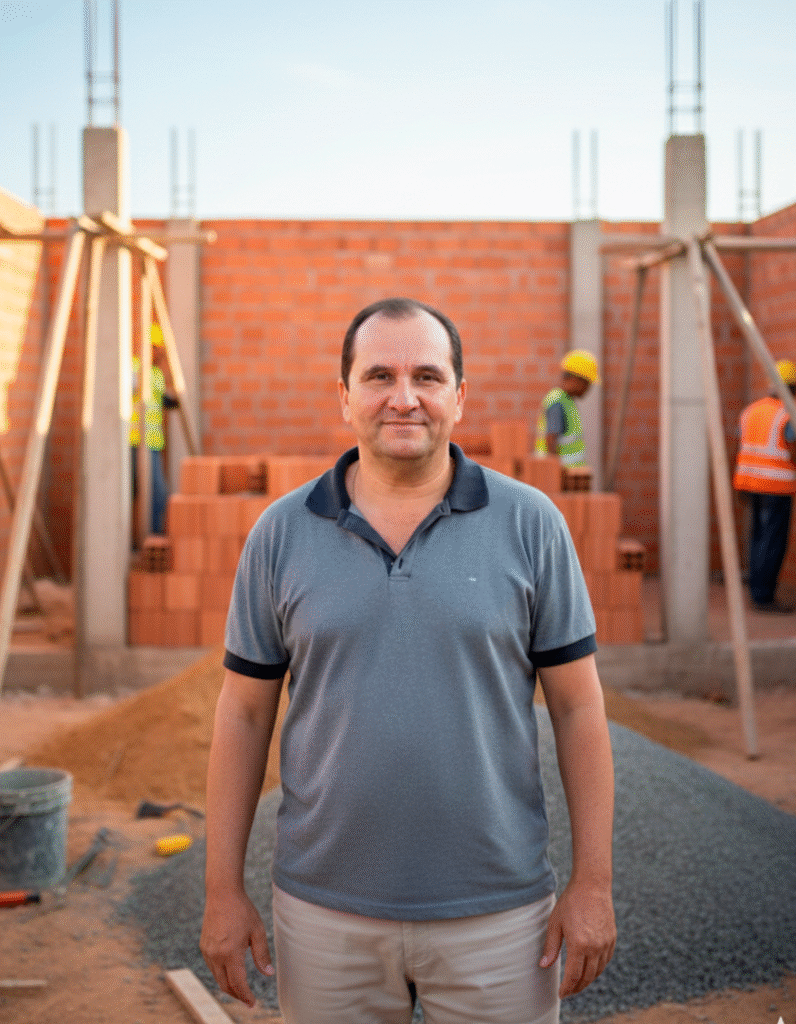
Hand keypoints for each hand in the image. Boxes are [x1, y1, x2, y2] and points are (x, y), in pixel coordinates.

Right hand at [200, 890, 273, 1006]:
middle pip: (225, 985)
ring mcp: (207, 951)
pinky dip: (221, 973)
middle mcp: (216, 955)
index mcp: (231, 953)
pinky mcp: (203, 946)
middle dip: (237, 995)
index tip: (253, 1003)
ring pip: (217, 977)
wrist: (222, 893)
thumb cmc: (243, 910)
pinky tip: (230, 970)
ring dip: (228, 985)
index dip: (246, 996)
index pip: (238, 983)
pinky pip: (212, 966)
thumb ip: (262, 954)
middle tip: (247, 999)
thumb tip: (268, 974)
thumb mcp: (258, 931)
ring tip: (240, 987)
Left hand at [539, 879, 615, 997]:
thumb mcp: (555, 922)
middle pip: (587, 977)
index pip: (573, 976)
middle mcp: (595, 947)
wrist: (592, 885)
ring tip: (577, 983)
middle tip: (568, 991)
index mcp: (579, 944)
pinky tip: (590, 969)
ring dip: (588, 980)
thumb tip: (543, 965)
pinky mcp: (612, 938)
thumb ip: (551, 947)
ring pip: (598, 971)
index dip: (567, 988)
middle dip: (577, 987)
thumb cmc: (570, 902)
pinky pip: (606, 961)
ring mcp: (605, 943)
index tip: (561, 994)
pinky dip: (598, 969)